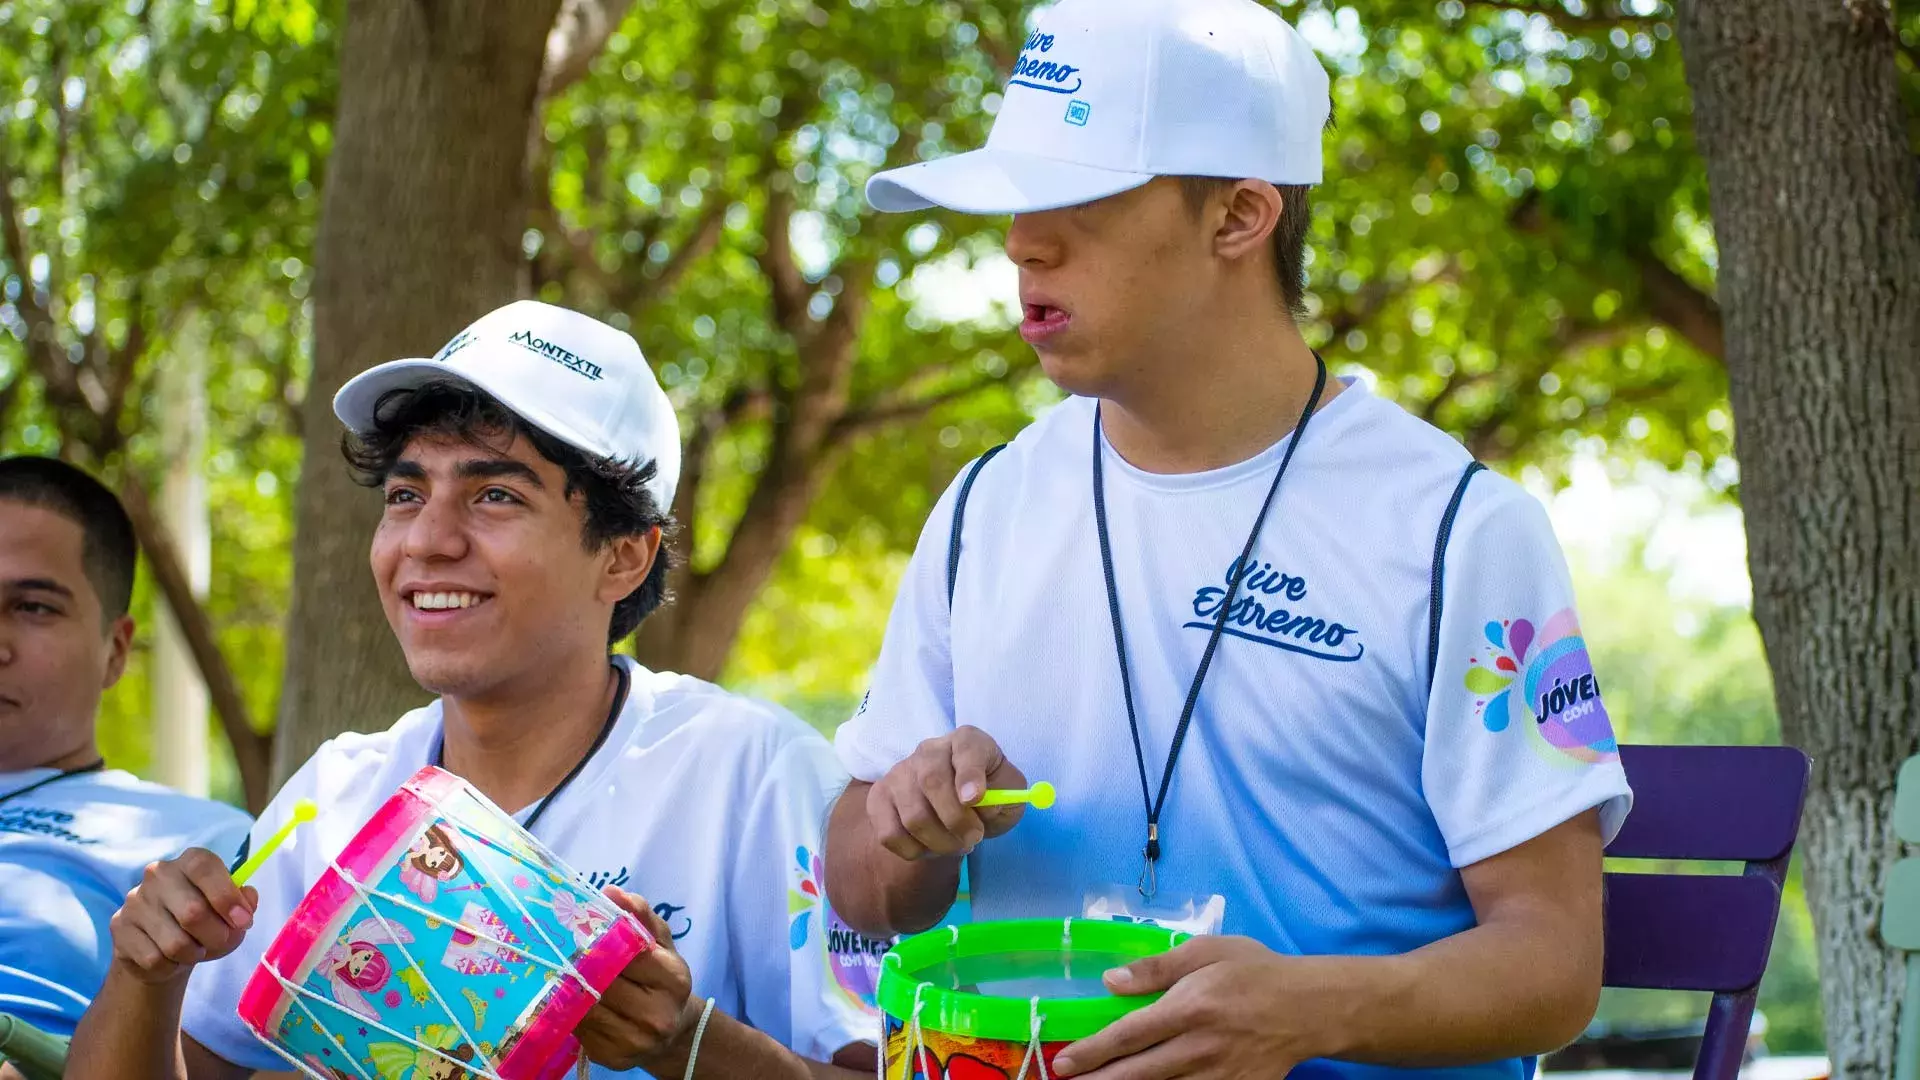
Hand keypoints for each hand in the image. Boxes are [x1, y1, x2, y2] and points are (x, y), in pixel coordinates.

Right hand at [108, 848, 257, 984]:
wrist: (161, 951)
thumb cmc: (204, 926)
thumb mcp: (230, 914)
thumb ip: (244, 904)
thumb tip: (247, 899)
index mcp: (189, 861)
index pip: (204, 867)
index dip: (226, 896)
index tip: (243, 920)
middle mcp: (158, 874)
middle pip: (193, 912)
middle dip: (216, 936)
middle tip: (221, 941)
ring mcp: (135, 900)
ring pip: (175, 943)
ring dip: (194, 954)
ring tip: (195, 949)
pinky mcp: (120, 927)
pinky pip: (155, 959)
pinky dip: (171, 966)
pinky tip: (171, 958)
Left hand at [576, 887, 696, 1069]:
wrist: (672, 1028)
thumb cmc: (661, 977)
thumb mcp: (659, 941)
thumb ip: (639, 914)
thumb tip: (611, 892)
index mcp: (673, 979)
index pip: (628, 953)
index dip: (602, 940)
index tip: (581, 930)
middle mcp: (658, 1015)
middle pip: (603, 983)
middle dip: (581, 966)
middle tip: (563, 951)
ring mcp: (636, 1041)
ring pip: (587, 1007)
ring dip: (571, 990)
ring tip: (565, 975)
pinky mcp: (614, 1059)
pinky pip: (581, 1030)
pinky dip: (573, 1013)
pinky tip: (575, 1002)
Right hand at [868, 726, 1027, 860]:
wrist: (959, 806)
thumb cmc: (989, 795)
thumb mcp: (1009, 794)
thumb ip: (1003, 797)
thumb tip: (983, 806)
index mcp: (967, 740)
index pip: (967, 747)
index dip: (969, 774)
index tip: (976, 799)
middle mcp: (929, 750)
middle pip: (932, 782)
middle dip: (956, 821)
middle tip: (974, 838)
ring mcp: (899, 773)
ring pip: (912, 815)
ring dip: (939, 842)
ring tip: (955, 844)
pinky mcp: (879, 798)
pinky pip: (889, 834)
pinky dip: (914, 851)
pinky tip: (929, 846)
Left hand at [1052, 937, 1316, 1079]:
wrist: (1310, 1007)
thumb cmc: (1255, 972)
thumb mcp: (1207, 951)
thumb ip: (1157, 967)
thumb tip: (1110, 981)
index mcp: (1191, 1007)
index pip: (1129, 1035)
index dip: (1092, 1052)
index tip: (1064, 1062)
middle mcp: (1200, 1047)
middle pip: (1138, 1073)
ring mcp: (1219, 1076)